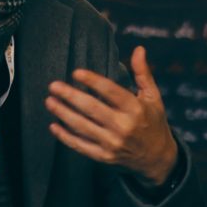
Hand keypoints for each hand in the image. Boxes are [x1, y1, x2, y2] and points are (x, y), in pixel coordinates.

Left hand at [46, 47, 178, 188]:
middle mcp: (123, 127)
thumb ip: (143, 73)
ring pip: (82, 127)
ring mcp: (112, 143)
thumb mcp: (153, 96)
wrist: (157, 157)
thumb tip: (138, 49)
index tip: (76, 72)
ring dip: (63, 113)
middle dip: (70, 96)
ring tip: (49, 101)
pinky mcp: (104, 156)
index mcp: (135, 109)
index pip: (111, 92)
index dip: (92, 81)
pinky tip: (53, 125)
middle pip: (92, 109)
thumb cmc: (153, 121)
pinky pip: (81, 146)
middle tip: (53, 86)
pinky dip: (65, 137)